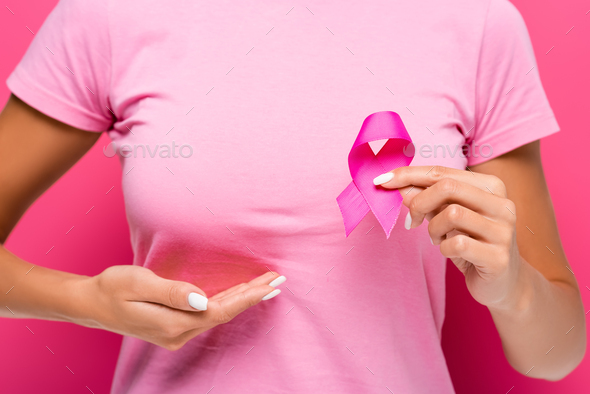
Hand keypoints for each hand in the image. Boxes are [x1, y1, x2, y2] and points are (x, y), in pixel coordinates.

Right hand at [77, 265, 283, 350]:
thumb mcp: (139, 283)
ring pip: (218, 315)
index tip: (271, 285)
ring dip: (242, 299)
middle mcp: (178, 334)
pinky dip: (227, 303)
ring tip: (265, 285)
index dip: (248, 297)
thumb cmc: (113, 288)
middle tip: (279, 281)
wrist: (92, 304)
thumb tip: (203, 299)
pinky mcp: (173, 328)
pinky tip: (238, 295)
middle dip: (253, 296)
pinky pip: (208, 315)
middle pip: (224, 313)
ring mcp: (176, 334)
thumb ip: (172, 292)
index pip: (220, 310)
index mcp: (172, 323)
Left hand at [375, 165, 523, 308]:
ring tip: (436, 238)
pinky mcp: (499, 256)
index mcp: (491, 186)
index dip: (408, 175)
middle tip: (411, 221)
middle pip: (447, 187)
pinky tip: (449, 252)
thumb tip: (400, 186)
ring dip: (433, 228)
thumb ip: (426, 199)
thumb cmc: (471, 243)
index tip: (381, 180)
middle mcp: (502, 204)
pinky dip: (444, 248)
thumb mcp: (446, 217)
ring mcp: (503, 230)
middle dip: (418, 202)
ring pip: (451, 214)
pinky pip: (456, 244)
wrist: (503, 283)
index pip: (442, 172)